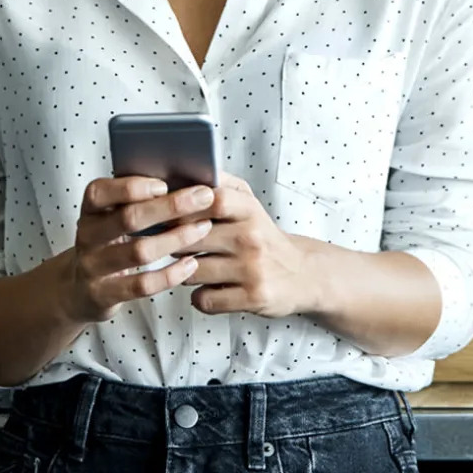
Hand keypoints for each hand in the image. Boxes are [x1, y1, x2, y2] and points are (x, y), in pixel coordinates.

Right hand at [57, 176, 215, 322]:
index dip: (132, 187)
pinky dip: (170, 274)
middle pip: (128, 218)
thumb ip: (138, 202)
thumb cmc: (109, 245)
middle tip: (204, 197)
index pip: (99, 192)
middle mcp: (88, 236)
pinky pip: (142, 284)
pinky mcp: (104, 294)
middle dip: (170, 206)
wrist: (79, 290)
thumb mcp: (113, 219)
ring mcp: (93, 266)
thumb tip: (185, 184)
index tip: (165, 184)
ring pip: (138, 251)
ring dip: (176, 238)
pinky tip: (191, 263)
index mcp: (90, 210)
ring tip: (204, 228)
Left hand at [176, 173, 316, 317]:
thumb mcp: (249, 206)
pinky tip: (209, 289)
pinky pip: (204, 300)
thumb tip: (183, 173)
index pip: (212, 199)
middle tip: (173, 246)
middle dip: (173, 244)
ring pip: (192, 272)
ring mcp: (253, 269)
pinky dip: (200, 298)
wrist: (303, 273)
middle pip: (191, 238)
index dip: (183, 206)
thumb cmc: (264, 238)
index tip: (170, 214)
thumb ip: (220, 186)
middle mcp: (252, 238)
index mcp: (250, 211)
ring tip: (194, 268)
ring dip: (185, 273)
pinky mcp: (253, 297)